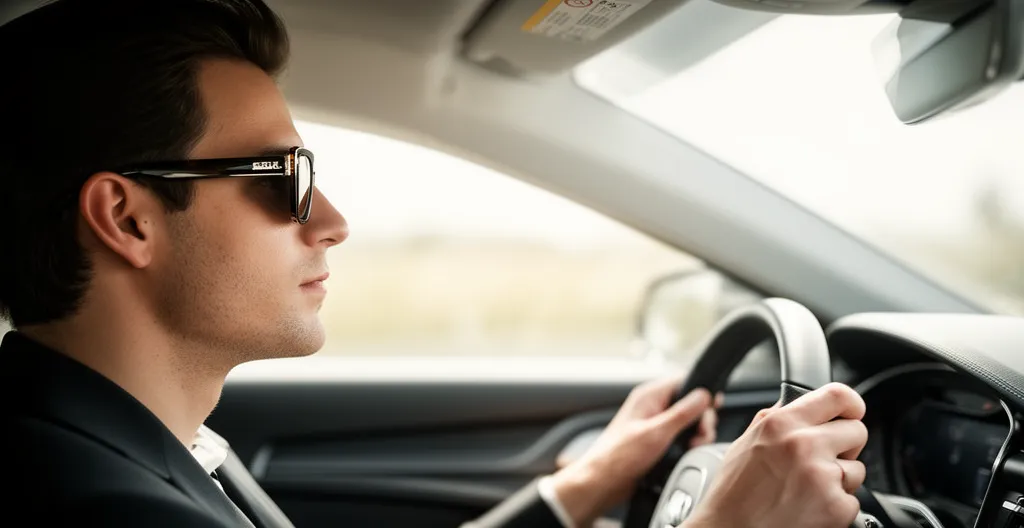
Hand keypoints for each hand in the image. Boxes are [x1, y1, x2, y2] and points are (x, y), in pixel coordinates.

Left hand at [549, 375, 719, 526]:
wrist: (603, 482)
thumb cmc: (619, 456)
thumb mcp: (656, 433)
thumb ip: (682, 413)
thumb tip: (704, 395)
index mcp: (649, 396)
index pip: (684, 381)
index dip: (702, 392)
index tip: (714, 407)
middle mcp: (652, 406)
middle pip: (689, 403)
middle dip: (701, 419)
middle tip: (701, 435)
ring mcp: (654, 423)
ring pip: (687, 421)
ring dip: (696, 433)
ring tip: (694, 447)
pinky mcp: (656, 440)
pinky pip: (679, 435)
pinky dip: (688, 443)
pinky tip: (687, 453)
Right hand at [684, 382, 867, 527]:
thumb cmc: (734, 492)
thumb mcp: (747, 441)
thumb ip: (778, 418)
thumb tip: (802, 403)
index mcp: (781, 424)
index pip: (838, 395)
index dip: (851, 403)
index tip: (852, 411)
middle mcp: (804, 445)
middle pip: (857, 430)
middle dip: (845, 445)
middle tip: (821, 459)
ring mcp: (823, 477)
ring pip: (857, 468)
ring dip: (839, 478)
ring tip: (807, 488)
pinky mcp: (837, 507)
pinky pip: (852, 499)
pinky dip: (836, 505)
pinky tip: (809, 506)